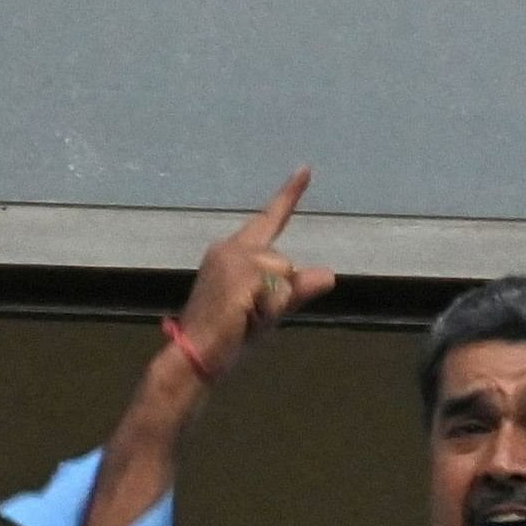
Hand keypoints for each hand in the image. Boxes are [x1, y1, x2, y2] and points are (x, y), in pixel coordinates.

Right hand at [168, 168, 337, 379]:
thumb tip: (330, 274)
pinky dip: (269, 311)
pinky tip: (244, 318)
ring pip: (284, 277)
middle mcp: (230, 248)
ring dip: (272, 305)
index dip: (289, 195)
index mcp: (233, 252)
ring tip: (243, 318)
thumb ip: (296, 291)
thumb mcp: (268, 310)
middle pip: (284, 265)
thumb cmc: (227, 335)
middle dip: (276, 296)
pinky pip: (279, 292)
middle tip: (246, 317)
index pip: (269, 220)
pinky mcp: (241, 275)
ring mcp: (234, 259)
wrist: (195, 355)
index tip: (306, 170)